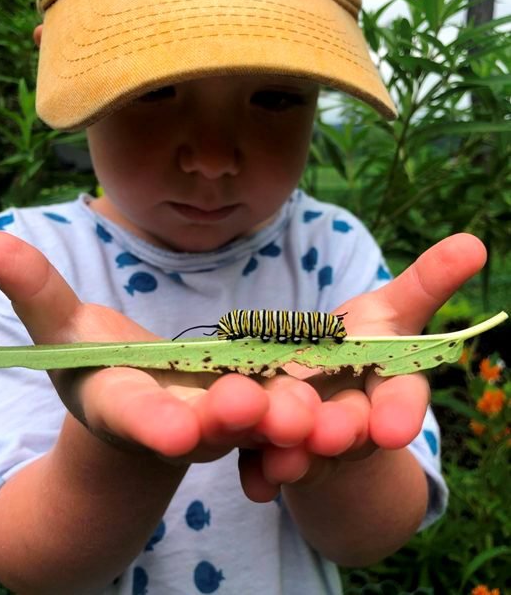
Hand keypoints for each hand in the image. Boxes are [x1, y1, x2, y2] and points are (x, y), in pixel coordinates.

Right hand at [0, 230, 315, 482]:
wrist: (152, 405)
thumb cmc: (100, 364)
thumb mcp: (65, 329)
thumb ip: (32, 288)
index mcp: (129, 406)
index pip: (134, 415)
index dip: (150, 420)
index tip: (173, 426)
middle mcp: (182, 423)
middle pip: (206, 422)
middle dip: (227, 417)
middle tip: (253, 406)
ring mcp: (227, 422)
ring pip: (260, 422)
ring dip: (285, 420)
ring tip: (314, 413)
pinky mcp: (263, 409)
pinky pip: (291, 409)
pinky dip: (316, 410)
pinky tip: (348, 401)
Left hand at [239, 233, 486, 499]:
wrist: (328, 388)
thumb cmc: (365, 342)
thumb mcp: (394, 309)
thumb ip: (428, 282)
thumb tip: (474, 244)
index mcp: (389, 387)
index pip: (402, 398)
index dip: (400, 411)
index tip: (396, 427)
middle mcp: (355, 422)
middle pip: (349, 427)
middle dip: (340, 430)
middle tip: (329, 433)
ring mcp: (315, 444)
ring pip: (304, 450)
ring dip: (292, 455)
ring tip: (279, 458)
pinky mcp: (274, 452)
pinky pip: (265, 465)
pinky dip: (259, 474)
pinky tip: (251, 482)